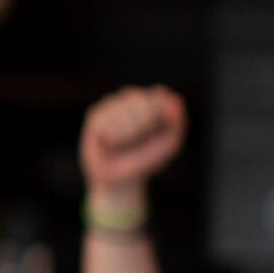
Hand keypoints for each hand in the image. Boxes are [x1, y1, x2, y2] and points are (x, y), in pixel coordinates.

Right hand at [80, 85, 185, 208]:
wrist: (121, 177)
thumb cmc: (147, 157)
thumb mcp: (171, 143)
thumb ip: (177, 122)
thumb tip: (175, 100)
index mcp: (154, 98)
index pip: (160, 97)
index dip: (159, 120)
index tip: (158, 133)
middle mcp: (132, 95)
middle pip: (142, 104)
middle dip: (143, 128)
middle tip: (139, 141)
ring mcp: (112, 103)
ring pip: (124, 116)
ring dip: (127, 137)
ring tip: (124, 143)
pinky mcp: (95, 115)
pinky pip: (109, 128)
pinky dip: (114, 141)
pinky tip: (111, 144)